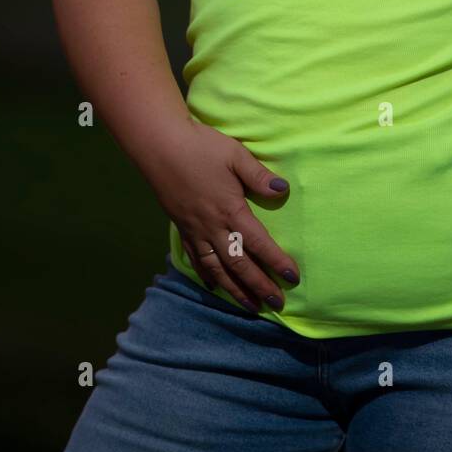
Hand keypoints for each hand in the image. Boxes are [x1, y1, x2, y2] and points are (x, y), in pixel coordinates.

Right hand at [143, 118, 300, 311]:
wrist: (159, 145)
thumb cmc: (200, 147)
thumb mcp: (235, 155)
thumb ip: (259, 176)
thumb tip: (283, 191)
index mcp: (230, 210)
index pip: (259, 243)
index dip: (277, 262)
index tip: (293, 278)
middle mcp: (212, 228)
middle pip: (239, 265)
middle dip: (259, 286)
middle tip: (277, 304)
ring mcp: (194, 231)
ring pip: (217, 269)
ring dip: (235, 290)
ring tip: (251, 306)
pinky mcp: (181, 228)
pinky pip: (195, 259)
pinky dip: (206, 275)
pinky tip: (213, 286)